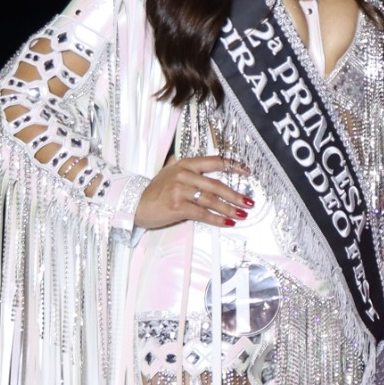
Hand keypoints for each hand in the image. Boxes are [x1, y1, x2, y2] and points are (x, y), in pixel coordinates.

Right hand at [135, 155, 252, 228]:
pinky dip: (216, 219)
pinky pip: (202, 213)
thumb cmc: (155, 191)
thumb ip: (187, 169)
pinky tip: (227, 222)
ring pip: (211, 200)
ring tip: (242, 214)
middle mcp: (184, 175)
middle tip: (249, 202)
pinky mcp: (177, 206)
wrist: (135, 204)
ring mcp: (180, 190)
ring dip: (229, 209)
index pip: (214, 162)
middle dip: (236, 195)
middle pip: (216, 185)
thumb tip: (206, 167)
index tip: (246, 171)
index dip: (232, 166)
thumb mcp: (169, 173)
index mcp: (185, 164)